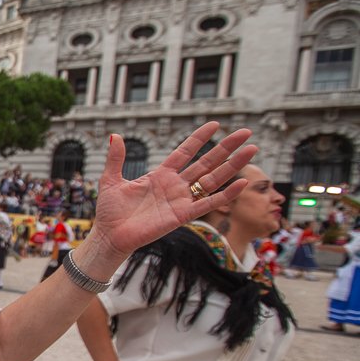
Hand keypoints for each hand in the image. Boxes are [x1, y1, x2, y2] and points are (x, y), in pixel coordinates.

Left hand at [90, 122, 257, 261]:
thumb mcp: (111, 180)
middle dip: (226, 148)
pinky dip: (226, 194)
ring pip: (213, 180)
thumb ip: (115, 159)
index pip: (185, 152)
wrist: (109, 236)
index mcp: (160, 175)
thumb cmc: (110, 211)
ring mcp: (181, 200)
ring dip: (233, 166)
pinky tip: (242, 183)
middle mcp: (175, 186)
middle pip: (206, 163)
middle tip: (246, 132)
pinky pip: (209, 203)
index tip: (215, 123)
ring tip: (252, 150)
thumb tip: (115, 136)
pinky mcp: (182, 216)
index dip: (199, 138)